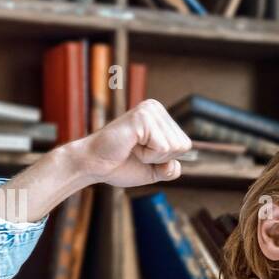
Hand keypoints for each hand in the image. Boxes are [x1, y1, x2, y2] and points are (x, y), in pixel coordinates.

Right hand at [70, 99, 192, 186]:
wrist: (94, 165)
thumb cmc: (120, 165)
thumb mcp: (154, 170)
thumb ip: (170, 169)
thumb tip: (178, 165)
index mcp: (160, 116)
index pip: (185, 145)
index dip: (166, 159)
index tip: (143, 154)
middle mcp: (156, 108)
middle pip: (183, 145)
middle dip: (161, 158)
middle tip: (136, 152)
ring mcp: (149, 110)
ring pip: (173, 147)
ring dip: (152, 157)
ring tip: (132, 148)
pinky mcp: (142, 117)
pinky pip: (162, 147)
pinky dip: (147, 155)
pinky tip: (130, 147)